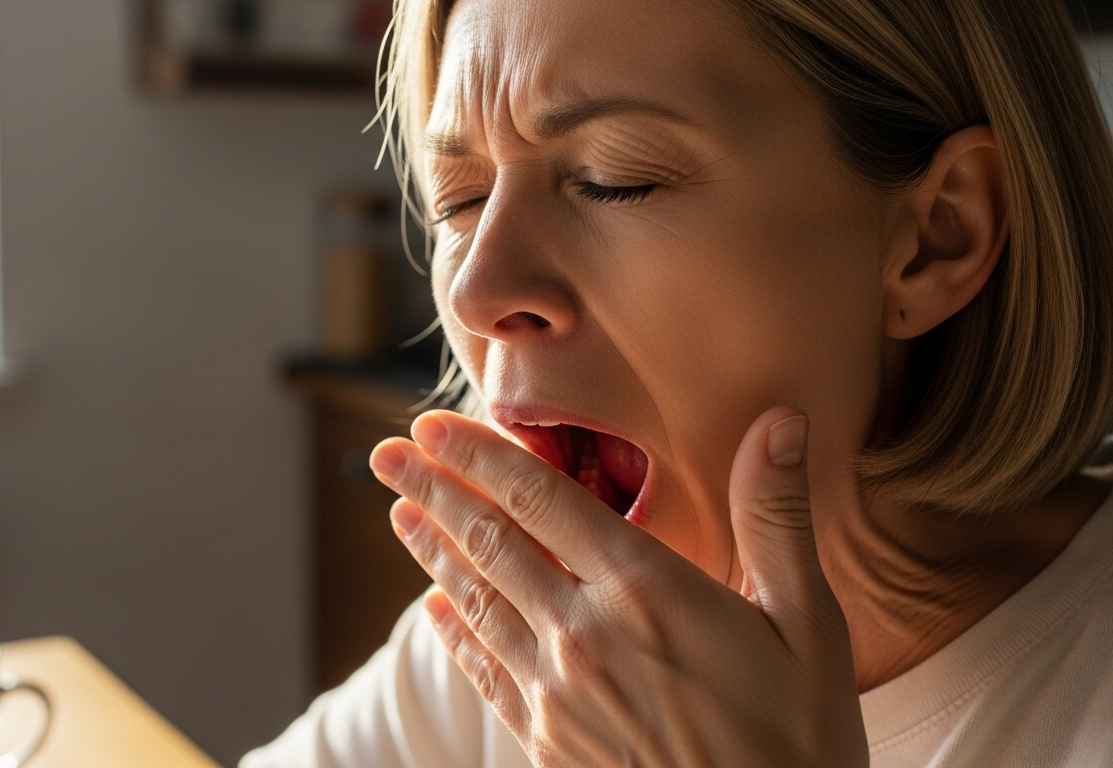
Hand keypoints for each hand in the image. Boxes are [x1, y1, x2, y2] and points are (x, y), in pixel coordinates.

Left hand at [369, 407, 866, 767]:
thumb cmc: (798, 740)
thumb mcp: (808, 623)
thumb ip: (776, 519)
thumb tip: (780, 422)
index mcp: (647, 588)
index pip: (540, 498)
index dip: (479, 454)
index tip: (435, 424)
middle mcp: (586, 633)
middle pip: (489, 540)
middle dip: (432, 489)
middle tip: (387, 453)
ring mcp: (558, 691)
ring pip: (475, 600)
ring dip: (431, 550)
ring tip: (398, 511)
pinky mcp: (548, 740)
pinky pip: (484, 669)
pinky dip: (454, 629)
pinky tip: (435, 605)